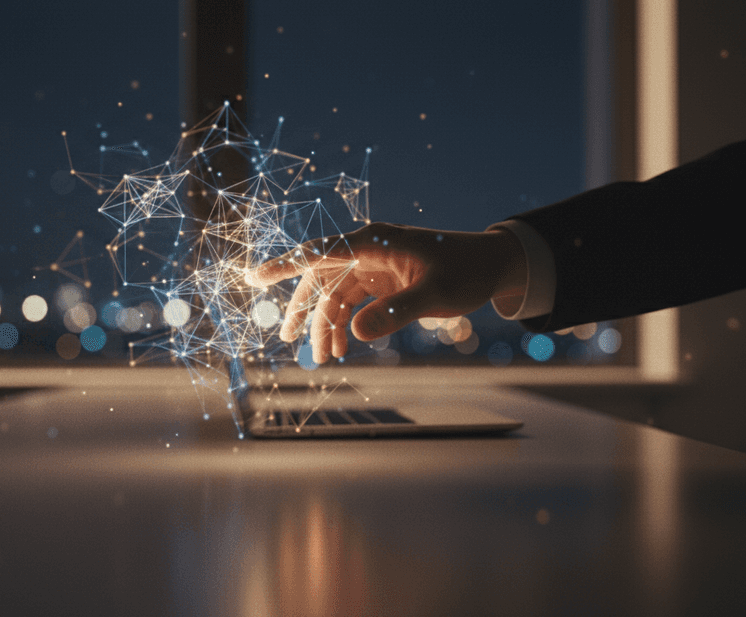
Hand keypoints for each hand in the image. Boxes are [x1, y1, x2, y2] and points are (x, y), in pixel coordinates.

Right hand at [245, 222, 527, 363]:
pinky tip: (343, 348)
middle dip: (304, 309)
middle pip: (320, 278)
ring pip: (334, 296)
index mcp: (374, 242)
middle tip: (289, 339)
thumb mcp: (435, 294)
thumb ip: (396, 312)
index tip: (253, 278)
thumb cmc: (466, 271)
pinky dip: (345, 326)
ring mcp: (374, 268)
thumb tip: (354, 334)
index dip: (284, 265)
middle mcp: (367, 252)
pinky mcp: (382, 283)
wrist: (492, 266)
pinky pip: (352, 304)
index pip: (319, 252)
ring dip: (325, 325)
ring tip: (322, 358)